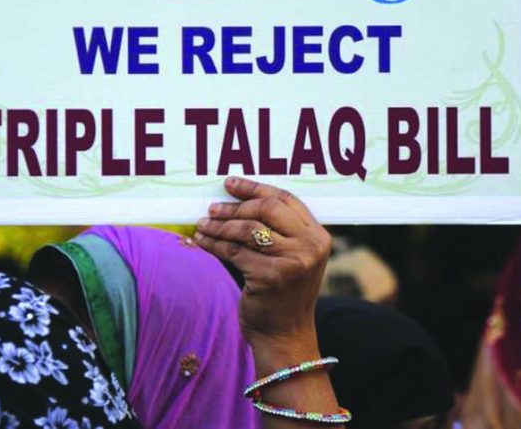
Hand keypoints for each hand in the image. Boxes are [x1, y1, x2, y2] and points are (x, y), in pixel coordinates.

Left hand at [194, 177, 331, 346]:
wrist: (286, 336)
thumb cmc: (284, 294)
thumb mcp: (294, 258)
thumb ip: (279, 232)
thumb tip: (235, 200)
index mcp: (318, 236)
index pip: (285, 199)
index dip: (255, 188)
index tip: (230, 184)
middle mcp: (309, 246)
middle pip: (267, 209)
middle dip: (235, 206)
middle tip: (213, 207)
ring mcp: (292, 262)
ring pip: (247, 229)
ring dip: (220, 224)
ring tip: (203, 224)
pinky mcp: (269, 277)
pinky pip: (234, 251)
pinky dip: (213, 244)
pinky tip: (201, 240)